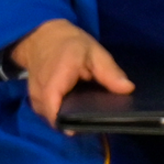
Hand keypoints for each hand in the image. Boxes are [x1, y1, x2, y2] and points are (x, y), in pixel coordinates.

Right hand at [10, 19, 129, 125]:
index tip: (92, 127)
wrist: (42, 36)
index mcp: (55, 81)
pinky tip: (76, 108)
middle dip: (76, 123)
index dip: (72, 125)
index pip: (56, 113)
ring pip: (53, 119)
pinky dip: (62, 113)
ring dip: (69, 119)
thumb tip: (128, 89)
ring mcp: (35, 99)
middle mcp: (40, 94)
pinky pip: (50, 114)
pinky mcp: (36, 101)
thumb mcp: (94, 52)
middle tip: (96, 120)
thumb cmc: (69, 44)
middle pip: (57, 120)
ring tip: (87, 114)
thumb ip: (110, 72)